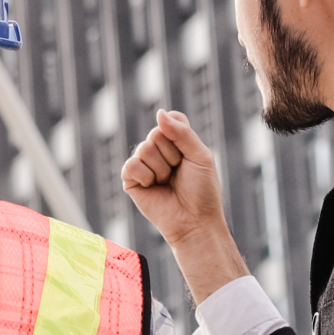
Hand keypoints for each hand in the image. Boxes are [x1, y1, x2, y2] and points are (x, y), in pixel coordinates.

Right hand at [121, 110, 246, 298]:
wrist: (194, 221)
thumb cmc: (202, 190)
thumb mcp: (200, 155)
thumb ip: (181, 132)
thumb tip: (159, 112)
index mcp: (176, 141)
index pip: (170, 119)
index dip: (180, 135)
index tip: (189, 155)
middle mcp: (158, 150)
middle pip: (157, 133)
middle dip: (172, 155)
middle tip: (179, 173)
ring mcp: (144, 164)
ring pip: (144, 149)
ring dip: (161, 169)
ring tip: (167, 183)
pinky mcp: (130, 179)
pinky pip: (131, 165)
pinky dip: (146, 176)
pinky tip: (153, 187)